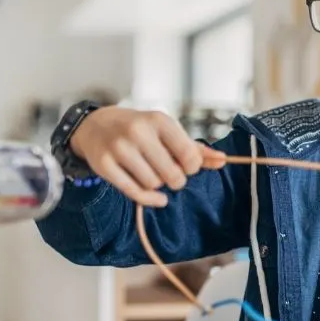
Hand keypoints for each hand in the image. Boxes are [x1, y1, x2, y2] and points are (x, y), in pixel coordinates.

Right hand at [68, 107, 225, 206]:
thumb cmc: (139, 129)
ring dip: (158, 186)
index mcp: (158, 120)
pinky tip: (156, 198)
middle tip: (171, 175)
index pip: (188, 154)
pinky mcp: (104, 165)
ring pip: (153, 184)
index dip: (192, 167)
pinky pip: (134, 193)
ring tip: (154, 175)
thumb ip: (194, 148)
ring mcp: (119, 149)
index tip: (188, 166)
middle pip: (171, 174)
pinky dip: (149, 200)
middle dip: (176, 180)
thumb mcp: (165, 131)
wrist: (96, 126)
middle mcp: (138, 132)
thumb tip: (222, 160)